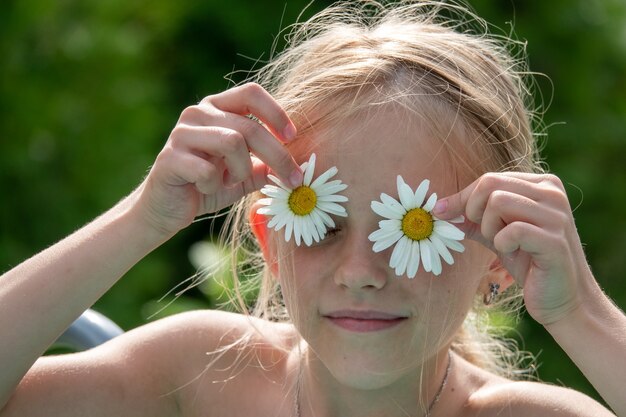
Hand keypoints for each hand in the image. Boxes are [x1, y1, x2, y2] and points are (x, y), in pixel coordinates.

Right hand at [135, 83, 301, 237]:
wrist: (166, 209)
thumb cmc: (207, 186)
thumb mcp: (245, 174)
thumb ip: (267, 165)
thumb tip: (302, 164)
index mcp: (217, 108)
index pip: (251, 93)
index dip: (276, 113)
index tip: (292, 137)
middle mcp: (198, 113)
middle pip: (250, 126)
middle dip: (278, 156)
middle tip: (294, 180)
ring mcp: (181, 133)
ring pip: (232, 142)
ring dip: (241, 170)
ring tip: (231, 182)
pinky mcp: (170, 158)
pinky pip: (208, 170)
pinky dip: (215, 185)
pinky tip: (206, 189)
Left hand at [433, 173, 594, 325]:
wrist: (563, 299)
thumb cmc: (528, 263)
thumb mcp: (495, 233)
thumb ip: (471, 218)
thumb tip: (438, 208)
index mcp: (541, 184)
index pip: (489, 179)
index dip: (462, 199)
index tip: (443, 213)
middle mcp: (552, 193)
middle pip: (490, 184)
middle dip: (474, 210)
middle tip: (485, 233)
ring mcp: (557, 215)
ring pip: (498, 202)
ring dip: (489, 228)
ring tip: (504, 244)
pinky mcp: (555, 240)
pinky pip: (511, 230)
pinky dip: (502, 244)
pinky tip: (514, 254)